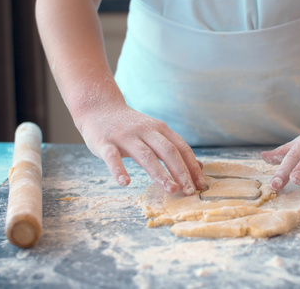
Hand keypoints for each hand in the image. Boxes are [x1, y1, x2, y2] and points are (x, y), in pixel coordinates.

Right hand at [77, 100, 205, 194]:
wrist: (98, 107)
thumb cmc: (129, 126)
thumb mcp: (154, 133)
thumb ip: (174, 149)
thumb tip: (198, 167)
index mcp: (159, 129)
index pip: (181, 148)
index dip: (192, 166)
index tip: (201, 184)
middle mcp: (145, 130)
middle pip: (168, 151)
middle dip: (181, 172)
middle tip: (189, 191)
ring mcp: (125, 136)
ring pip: (146, 155)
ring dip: (160, 174)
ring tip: (172, 190)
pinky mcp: (105, 143)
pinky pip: (113, 157)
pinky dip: (119, 170)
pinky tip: (125, 183)